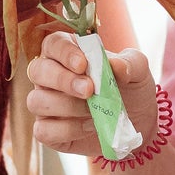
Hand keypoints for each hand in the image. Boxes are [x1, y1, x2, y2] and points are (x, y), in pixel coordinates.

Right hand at [27, 31, 159, 159]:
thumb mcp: (138, 71)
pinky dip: (66, 130)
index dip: (64, 52)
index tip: (83, 64)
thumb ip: (130, 63)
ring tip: (93, 111)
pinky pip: (43, 131)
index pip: (53, 44)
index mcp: (67, 54)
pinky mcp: (48, 131)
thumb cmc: (131, 89)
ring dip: (66, 106)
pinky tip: (89, 127)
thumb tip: (116, 65)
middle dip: (62, 80)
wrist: (138, 123)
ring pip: (36, 101)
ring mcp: (46, 104)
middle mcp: (50, 78)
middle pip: (37, 70)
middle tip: (89, 90)